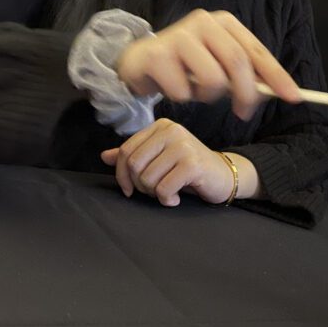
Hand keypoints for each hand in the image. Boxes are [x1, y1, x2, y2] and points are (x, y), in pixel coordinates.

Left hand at [101, 118, 257, 205]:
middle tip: (153, 191)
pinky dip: (166, 199)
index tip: (129, 189)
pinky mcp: (192, 164)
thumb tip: (104, 156)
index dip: (122, 174)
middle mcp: (172, 131)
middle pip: (135, 164)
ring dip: (154, 194)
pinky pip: (163, 188)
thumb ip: (134, 155)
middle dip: (139, 185)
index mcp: (160, 126)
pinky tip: (175, 199)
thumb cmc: (188, 168)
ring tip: (167, 193)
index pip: (126, 150)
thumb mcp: (159, 158)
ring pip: (148, 178)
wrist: (223, 176)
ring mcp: (183, 146)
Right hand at [116, 9, 299, 120]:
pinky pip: (184, 91)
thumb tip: (279, 91)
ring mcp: (179, 36)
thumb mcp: (219, 65)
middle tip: (244, 113)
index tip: (295, 97)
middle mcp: (204, 22)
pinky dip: (184, 98)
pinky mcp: (158, 55)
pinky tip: (173, 88)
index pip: (256, 51)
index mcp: (224, 22)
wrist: (141, 63)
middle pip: (237, 63)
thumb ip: (246, 74)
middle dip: (246, 94)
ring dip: (208, 96)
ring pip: (212, 79)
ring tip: (196, 91)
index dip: (277, 76)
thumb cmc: (186, 65)